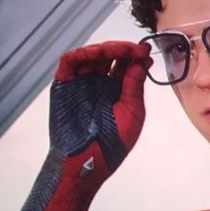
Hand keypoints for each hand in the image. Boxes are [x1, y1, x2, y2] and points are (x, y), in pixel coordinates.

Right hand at [49, 41, 151, 177]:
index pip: (127, 65)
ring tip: (119, 49)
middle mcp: (100, 84)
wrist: (86, 162)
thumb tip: (141, 61)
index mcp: (118, 91)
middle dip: (123, 49)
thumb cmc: (111, 144)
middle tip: (134, 49)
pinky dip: (82, 53)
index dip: (136, 55)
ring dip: (105, 48)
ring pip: (91, 55)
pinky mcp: (64, 84)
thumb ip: (134, 86)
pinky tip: (96, 53)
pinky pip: (70, 62)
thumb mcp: (132, 112)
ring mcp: (82, 83)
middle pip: (110, 56)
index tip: (145, 51)